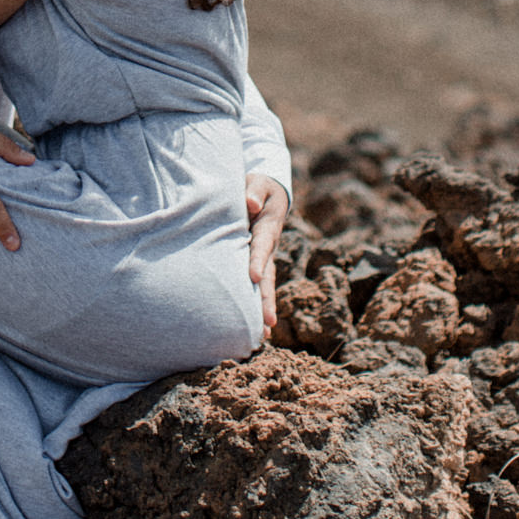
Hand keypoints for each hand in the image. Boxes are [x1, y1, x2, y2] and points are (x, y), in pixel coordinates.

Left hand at [247, 180, 288, 332]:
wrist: (262, 193)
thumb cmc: (256, 188)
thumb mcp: (257, 183)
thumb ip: (254, 190)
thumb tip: (250, 202)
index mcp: (267, 228)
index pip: (262, 246)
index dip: (258, 261)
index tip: (254, 277)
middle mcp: (267, 248)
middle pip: (267, 276)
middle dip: (266, 299)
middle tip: (266, 321)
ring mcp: (262, 259)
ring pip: (263, 287)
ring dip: (263, 309)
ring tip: (262, 334)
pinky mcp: (253, 264)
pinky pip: (254, 287)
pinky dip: (255, 306)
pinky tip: (253, 327)